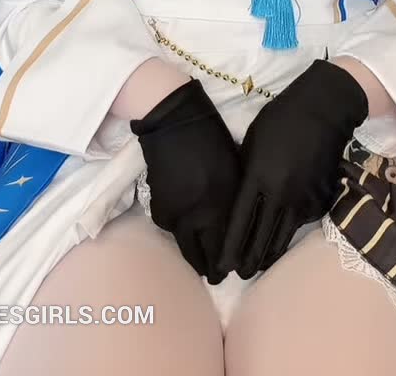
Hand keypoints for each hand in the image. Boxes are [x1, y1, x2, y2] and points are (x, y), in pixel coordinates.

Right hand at [130, 77, 240, 283]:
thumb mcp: (234, 171)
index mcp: (220, 204)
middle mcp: (195, 214)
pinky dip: (178, 231)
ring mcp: (174, 211)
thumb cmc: (213, 140)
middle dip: (209, 268)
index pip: (224, 249)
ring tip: (202, 256)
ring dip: (192, 251)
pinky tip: (186, 227)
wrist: (175, 121)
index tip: (233, 271)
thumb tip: (238, 228)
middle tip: (216, 275)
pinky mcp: (158, 204)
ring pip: (182, 244)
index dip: (228, 264)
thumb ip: (235, 202)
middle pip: (200, 256)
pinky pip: (169, 227)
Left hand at [216, 58, 368, 278]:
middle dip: (248, 260)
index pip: (239, 222)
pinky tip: (281, 235)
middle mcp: (280, 193)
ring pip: (283, 237)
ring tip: (257, 265)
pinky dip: (290, 230)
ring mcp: (303, 198)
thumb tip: (239, 198)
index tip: (222, 265)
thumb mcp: (251, 142)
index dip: (229, 247)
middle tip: (238, 273)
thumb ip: (245, 173)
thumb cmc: (279, 119)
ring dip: (268, 254)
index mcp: (258, 176)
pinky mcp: (321, 198)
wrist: (322, 110)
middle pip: (261, 238)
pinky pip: (301, 222)